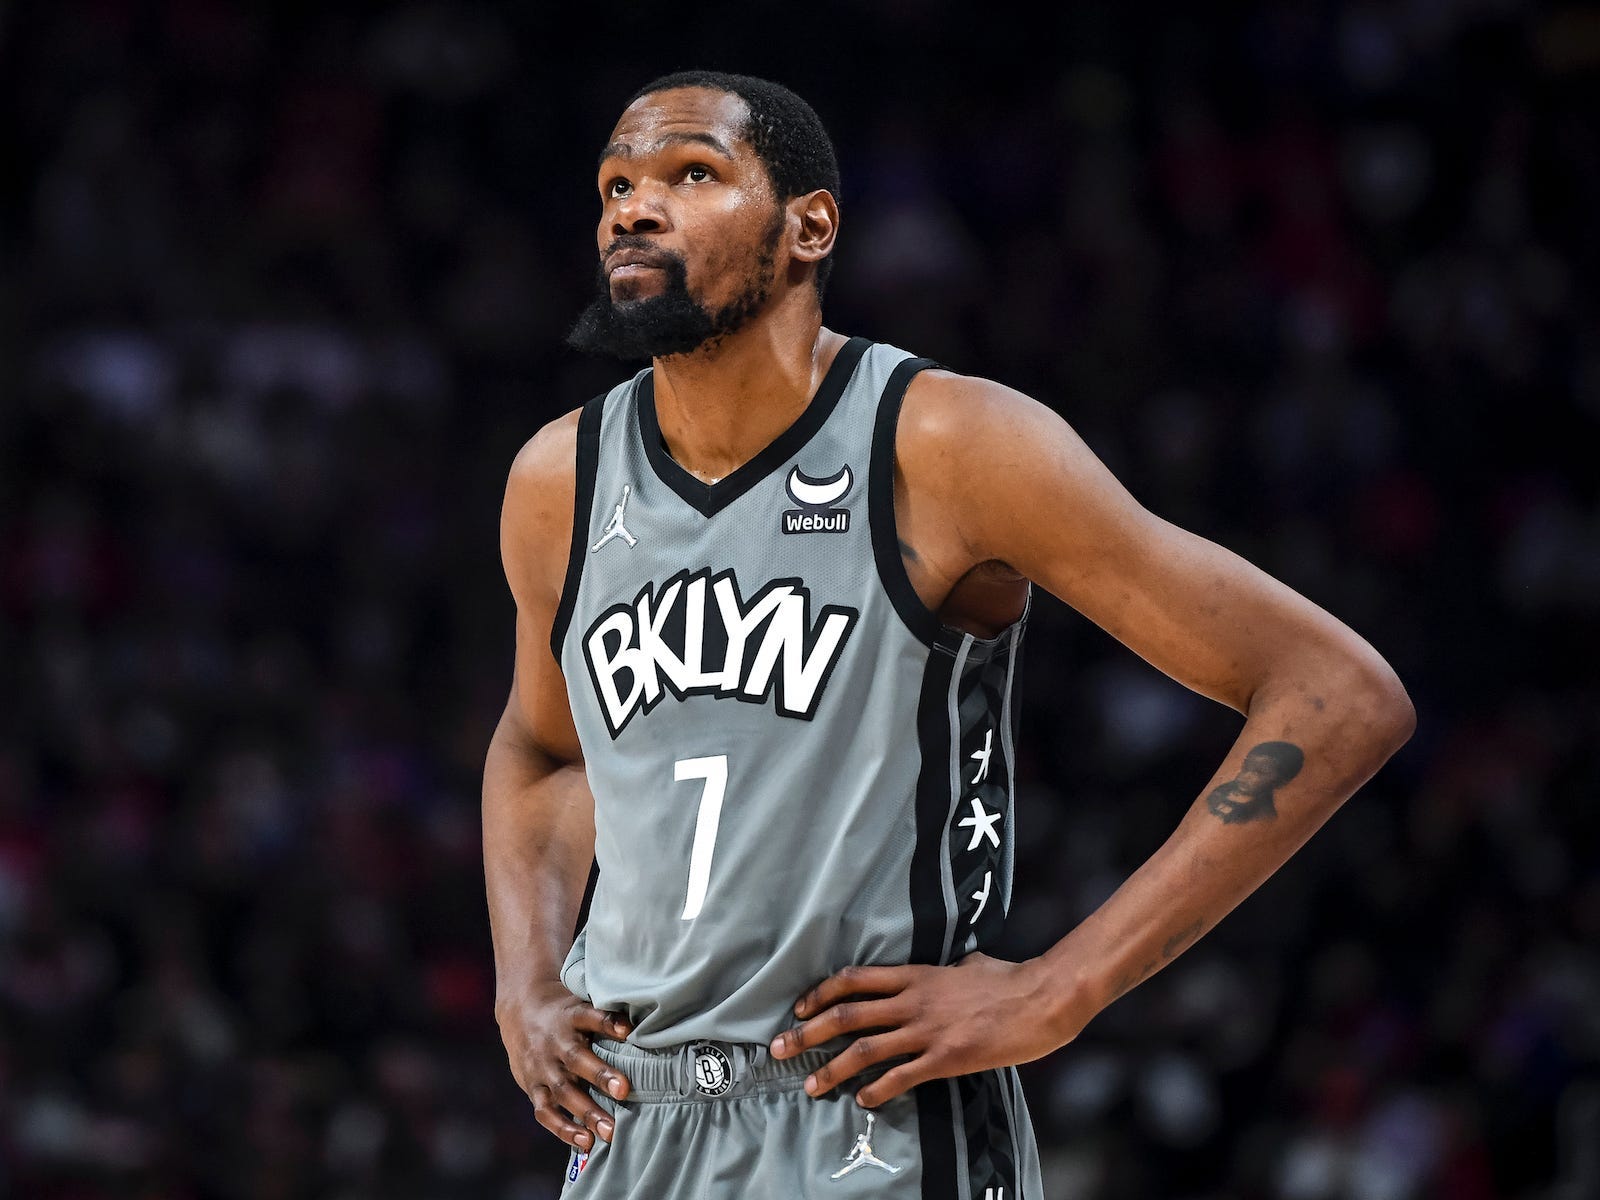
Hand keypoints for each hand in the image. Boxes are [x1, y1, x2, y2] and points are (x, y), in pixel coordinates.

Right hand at [496, 980, 633, 1149]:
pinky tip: (586, 1142)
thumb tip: (651, 1020)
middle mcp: (554, 1042)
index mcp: (570, 1016)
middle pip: (576, 1059)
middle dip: (600, 1075)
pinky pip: (545, 1111)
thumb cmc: (566, 1013)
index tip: (629, 1031)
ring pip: (563, 1090)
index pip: (590, 1016)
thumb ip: (608, 1014)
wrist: (520, 1012)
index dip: (608, 1023)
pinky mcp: (532, 1087)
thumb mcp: (582, 1002)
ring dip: (586, 1112)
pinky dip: (563, 1129)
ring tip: (610, 1132)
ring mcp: (542, 1066)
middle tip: (624, 1091)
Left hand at [768, 952, 1080, 1106]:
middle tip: (779, 1048)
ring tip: (810, 1086)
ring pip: (865, 1049)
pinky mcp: (947, 1058)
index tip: (799, 1008)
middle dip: (807, 1033)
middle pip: (846, 1015)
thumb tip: (951, 966)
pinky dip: (878, 1089)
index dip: (820, 993)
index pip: (855, 979)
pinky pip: (902, 1076)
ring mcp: (928, 1030)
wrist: (1041, 999)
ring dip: (832, 1069)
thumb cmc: (1010, 979)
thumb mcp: (970, 963)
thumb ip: (950, 968)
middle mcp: (914, 1000)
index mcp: (917, 974)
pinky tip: (863, 1100)